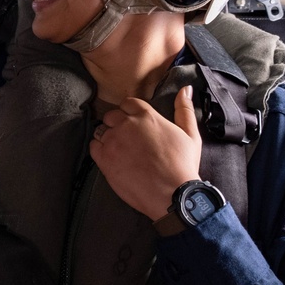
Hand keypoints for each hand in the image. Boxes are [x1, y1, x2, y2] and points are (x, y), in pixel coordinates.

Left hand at [89, 86, 201, 219]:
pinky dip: (99, 149)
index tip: (135, 123)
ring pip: (102, 131)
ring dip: (109, 137)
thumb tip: (185, 89)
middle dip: (118, 124)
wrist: (173, 195)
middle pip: (112, 116)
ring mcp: (113, 141)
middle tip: (128, 139)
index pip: (128, 103)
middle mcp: (127, 124)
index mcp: (146, 116)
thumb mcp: (190, 134)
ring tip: (121, 150)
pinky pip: (93, 146)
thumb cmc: (183, 165)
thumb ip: (184, 109)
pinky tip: (111, 157)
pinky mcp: (104, 158)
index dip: (130, 112)